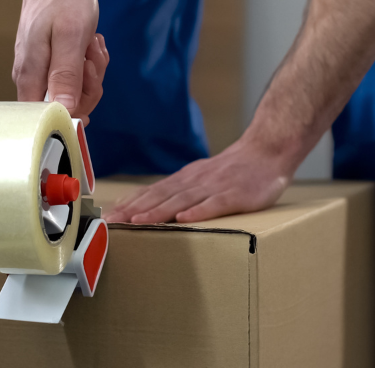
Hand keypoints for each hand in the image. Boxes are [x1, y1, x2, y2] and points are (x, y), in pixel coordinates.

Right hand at [13, 0, 106, 119]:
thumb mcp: (71, 35)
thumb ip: (66, 74)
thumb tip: (64, 110)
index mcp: (31, 78)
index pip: (52, 118)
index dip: (77, 108)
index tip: (87, 74)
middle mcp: (31, 81)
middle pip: (67, 108)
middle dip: (90, 84)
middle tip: (91, 54)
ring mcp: (40, 73)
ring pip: (75, 93)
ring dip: (92, 71)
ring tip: (90, 43)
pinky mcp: (50, 65)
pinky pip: (75, 78)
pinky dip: (88, 63)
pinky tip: (89, 44)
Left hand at [103, 134, 296, 223]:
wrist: (266, 150)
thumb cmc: (233, 171)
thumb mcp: (202, 177)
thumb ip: (180, 191)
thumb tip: (151, 206)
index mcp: (185, 180)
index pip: (151, 192)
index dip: (128, 204)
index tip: (107, 218)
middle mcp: (194, 181)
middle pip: (159, 196)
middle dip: (133, 210)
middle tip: (111, 224)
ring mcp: (214, 187)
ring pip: (181, 200)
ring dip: (158, 211)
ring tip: (137, 222)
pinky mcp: (235, 194)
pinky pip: (215, 204)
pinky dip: (199, 211)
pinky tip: (185, 220)